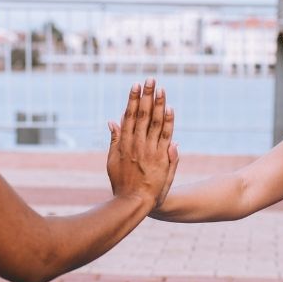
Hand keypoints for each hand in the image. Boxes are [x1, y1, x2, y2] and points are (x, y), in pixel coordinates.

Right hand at [106, 78, 178, 209]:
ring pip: (155, 123)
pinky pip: (166, 136)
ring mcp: (150, 150)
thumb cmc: (122, 183)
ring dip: (158, 104)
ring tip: (161, 88)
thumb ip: (114, 140)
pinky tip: (170, 109)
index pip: (130, 116)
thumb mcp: (112, 160)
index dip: (134, 100)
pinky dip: (168, 122)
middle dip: (147, 96)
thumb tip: (112, 121)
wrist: (134, 202)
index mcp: (124, 143)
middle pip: (143, 115)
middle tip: (150, 79)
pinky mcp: (161, 158)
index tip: (136, 85)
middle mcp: (137, 144)